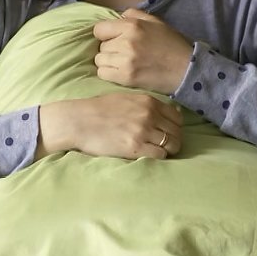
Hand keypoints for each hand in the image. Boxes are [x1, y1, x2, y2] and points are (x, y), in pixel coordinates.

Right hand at [36, 93, 182, 159]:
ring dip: (168, 150)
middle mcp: (149, 115)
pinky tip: (148, 155)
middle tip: (165, 146)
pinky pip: (160, 155)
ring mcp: (143, 131)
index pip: (177, 118)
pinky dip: (158, 157)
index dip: (175, 127)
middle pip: (177, 132)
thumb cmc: (99, 110)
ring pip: (172, 144)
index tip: (168, 133)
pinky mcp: (135, 147)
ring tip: (158, 152)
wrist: (79, 121)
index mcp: (148, 102)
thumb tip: (166, 113)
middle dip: (174, 140)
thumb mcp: (127, 99)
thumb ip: (147, 105)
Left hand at [92, 8, 192, 94]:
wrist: (186, 69)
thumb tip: (117, 16)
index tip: (114, 39)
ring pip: (100, 60)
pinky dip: (109, 74)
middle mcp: (126, 41)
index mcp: (132, 25)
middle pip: (101, 45)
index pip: (99, 29)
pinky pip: (102, 73)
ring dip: (109, 62)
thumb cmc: (171, 44)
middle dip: (110, 48)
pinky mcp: (126, 77)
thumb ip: (134, 14)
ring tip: (123, 63)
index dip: (106, 34)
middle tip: (124, 52)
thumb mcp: (155, 22)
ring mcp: (125, 60)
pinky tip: (121, 72)